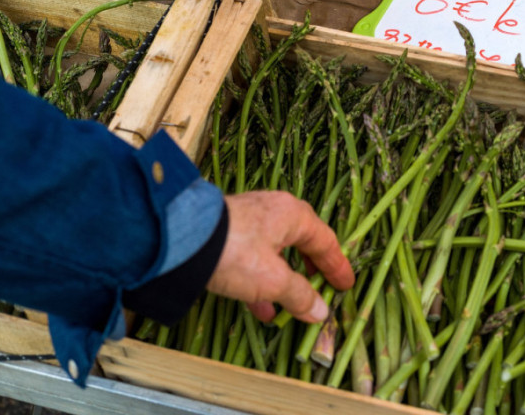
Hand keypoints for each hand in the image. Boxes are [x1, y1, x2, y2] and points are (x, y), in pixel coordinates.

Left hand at [206, 191, 353, 323]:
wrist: (178, 241)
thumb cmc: (236, 253)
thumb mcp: (273, 279)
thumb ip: (299, 296)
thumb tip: (320, 311)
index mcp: (293, 215)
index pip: (325, 242)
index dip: (337, 266)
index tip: (346, 285)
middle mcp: (274, 212)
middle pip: (301, 243)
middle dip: (311, 271)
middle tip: (321, 289)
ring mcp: (249, 221)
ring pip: (276, 253)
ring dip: (285, 281)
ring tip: (290, 306)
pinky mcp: (227, 233)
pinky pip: (254, 258)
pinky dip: (262, 281)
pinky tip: (261, 307)